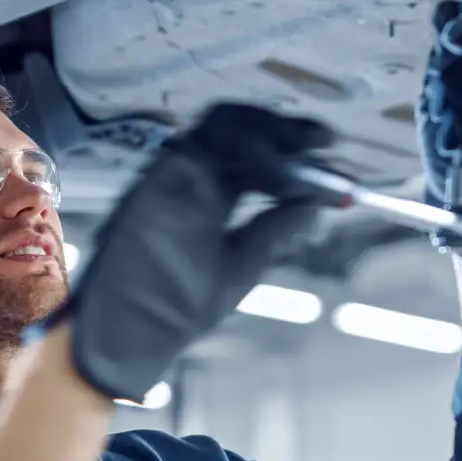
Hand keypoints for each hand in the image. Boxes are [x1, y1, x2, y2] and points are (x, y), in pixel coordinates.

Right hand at [28, 104, 332, 402]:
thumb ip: (275, 230)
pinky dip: (239, 149)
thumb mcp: (241, 264)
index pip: (257, 157)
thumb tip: (317, 205)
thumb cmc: (179, 306)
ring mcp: (174, 176)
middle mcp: (194, 179)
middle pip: (243, 131)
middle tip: (323, 139)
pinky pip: (199, 146)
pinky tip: (271, 169)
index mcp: (214, 196)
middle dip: (286, 131)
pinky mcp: (156, 179)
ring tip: (302, 152)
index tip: (330, 149)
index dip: (293, 149)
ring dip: (266, 134)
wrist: (132, 333)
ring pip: (222, 127)